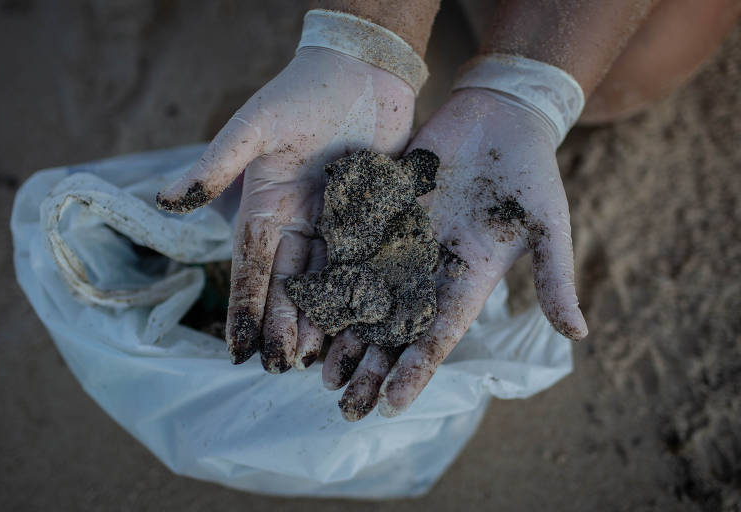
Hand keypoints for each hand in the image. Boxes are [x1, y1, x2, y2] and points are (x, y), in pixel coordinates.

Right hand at [157, 47, 414, 371]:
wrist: (364, 71)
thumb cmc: (304, 92)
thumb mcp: (255, 127)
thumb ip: (218, 165)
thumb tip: (165, 201)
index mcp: (267, 206)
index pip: (251, 268)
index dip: (243, 310)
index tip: (237, 352)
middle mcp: (298, 222)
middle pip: (288, 285)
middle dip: (283, 328)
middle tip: (282, 370)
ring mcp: (336, 223)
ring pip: (326, 282)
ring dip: (320, 322)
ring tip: (317, 362)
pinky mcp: (372, 218)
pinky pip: (365, 263)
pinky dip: (361, 294)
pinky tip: (361, 325)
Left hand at [325, 87, 587, 419]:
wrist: (501, 117)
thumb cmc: (532, 172)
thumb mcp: (549, 226)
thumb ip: (554, 278)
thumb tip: (578, 336)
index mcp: (468, 278)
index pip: (437, 335)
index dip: (415, 369)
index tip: (391, 404)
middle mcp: (430, 267)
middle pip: (394, 326)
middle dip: (371, 365)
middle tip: (342, 403)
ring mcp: (403, 240)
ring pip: (367, 294)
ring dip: (344, 332)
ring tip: (319, 368)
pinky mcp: (383, 210)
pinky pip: (351, 246)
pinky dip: (330, 275)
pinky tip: (306, 303)